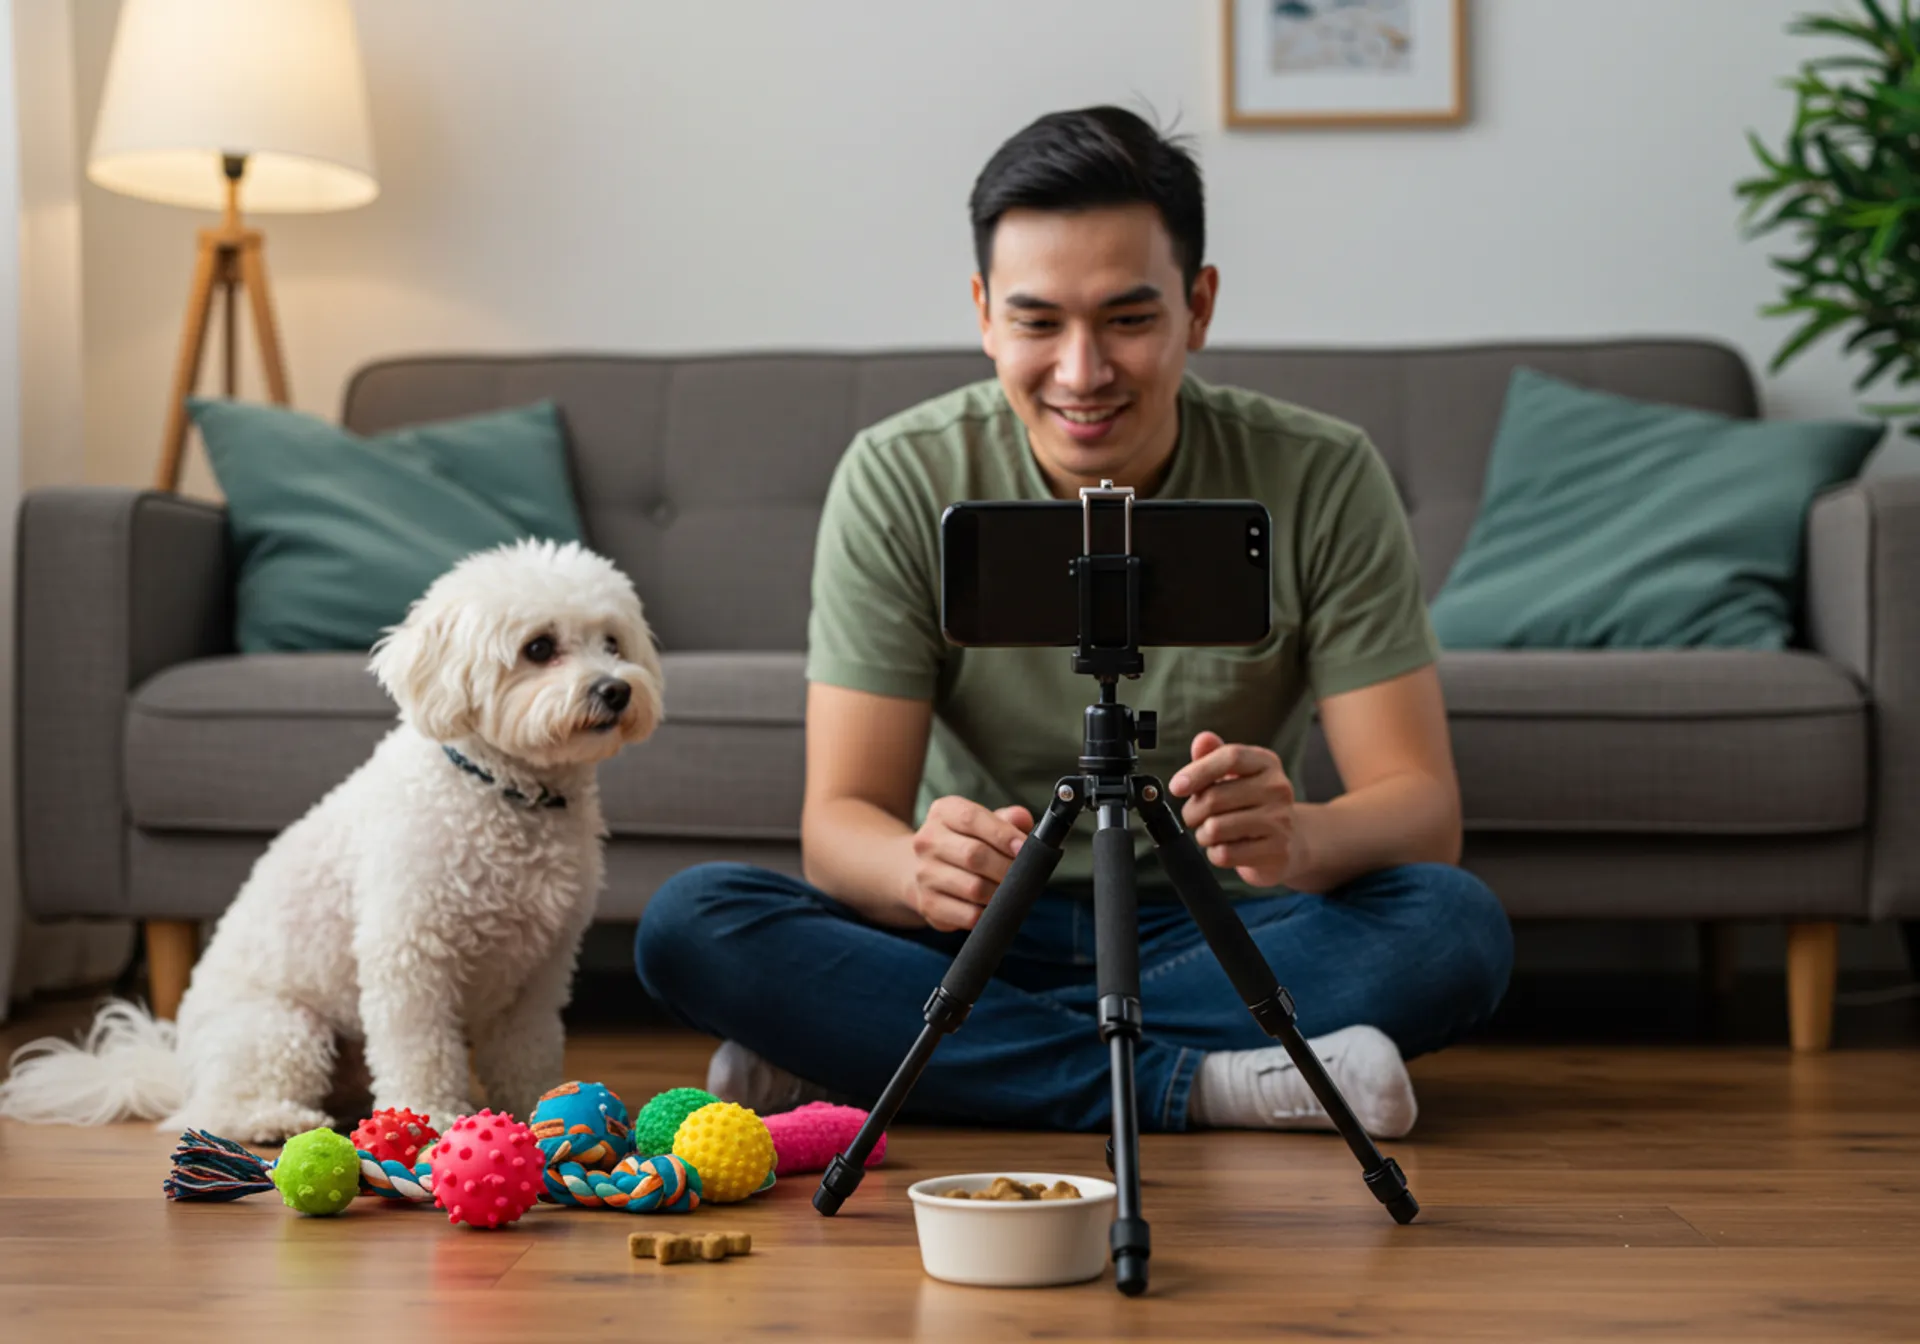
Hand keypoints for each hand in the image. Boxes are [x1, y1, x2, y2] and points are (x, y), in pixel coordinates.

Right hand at [902, 796, 1033, 931]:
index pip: (971, 818)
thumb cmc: (968, 842)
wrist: (927, 869)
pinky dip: (988, 913)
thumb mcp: (986, 823)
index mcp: (943, 812)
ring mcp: (924, 874)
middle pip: (973, 855)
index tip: (1024, 847)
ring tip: (1012, 891)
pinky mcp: (928, 904)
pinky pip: (968, 915)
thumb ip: (1007, 819)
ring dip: (1000, 892)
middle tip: (1024, 875)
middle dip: (1006, 867)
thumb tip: (1023, 820)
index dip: (1002, 834)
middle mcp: (927, 840)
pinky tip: (994, 906)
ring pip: (973, 888)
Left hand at [1168, 731, 1299, 887]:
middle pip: (1215, 797)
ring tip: (1211, 833)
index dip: (1198, 771)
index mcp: (1266, 763)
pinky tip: (1225, 848)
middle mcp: (1278, 789)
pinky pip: (1225, 854)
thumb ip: (1214, 756)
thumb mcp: (1235, 775)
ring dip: (1202, 834)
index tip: (1177, 787)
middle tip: (1194, 816)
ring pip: (1215, 828)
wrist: (1291, 841)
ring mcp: (1280, 821)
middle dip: (1192, 811)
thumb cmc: (1253, 803)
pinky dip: (1215, 853)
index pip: (1230, 757)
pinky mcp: (1276, 852)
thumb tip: (1202, 740)